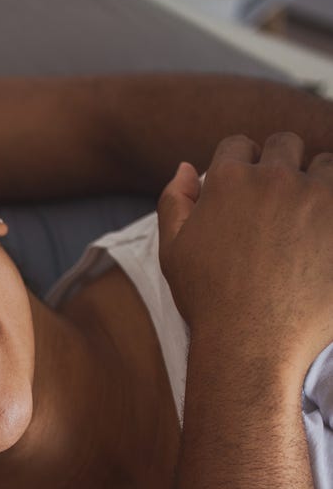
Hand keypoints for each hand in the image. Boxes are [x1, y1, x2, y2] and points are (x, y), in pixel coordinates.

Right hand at [158, 133, 332, 373]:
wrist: (252, 343)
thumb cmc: (207, 301)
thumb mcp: (172, 253)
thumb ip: (174, 202)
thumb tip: (186, 166)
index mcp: (227, 180)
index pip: (238, 145)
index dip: (241, 166)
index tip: (246, 193)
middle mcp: (274, 177)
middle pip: (285, 145)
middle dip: (281, 167)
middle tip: (277, 206)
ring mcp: (317, 195)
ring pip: (326, 165)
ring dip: (317, 184)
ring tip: (307, 223)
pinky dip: (331, 213)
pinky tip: (321, 239)